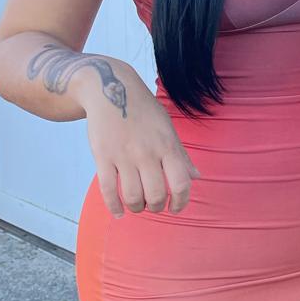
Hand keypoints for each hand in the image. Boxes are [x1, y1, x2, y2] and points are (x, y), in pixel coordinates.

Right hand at [81, 60, 201, 216]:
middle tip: (153, 204)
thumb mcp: (167, 127)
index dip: (181, 202)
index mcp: (167, 145)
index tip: (176, 208)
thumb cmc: (143, 110)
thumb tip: (197, 177)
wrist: (111, 88)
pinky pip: (108, 190)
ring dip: (137, 207)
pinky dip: (114, 207)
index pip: (181, 183)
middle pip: (156, 194)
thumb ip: (181, 155)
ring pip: (132, 196)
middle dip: (156, 206)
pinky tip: (119, 212)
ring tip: (137, 205)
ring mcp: (123, 155)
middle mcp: (147, 152)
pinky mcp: (102, 156)